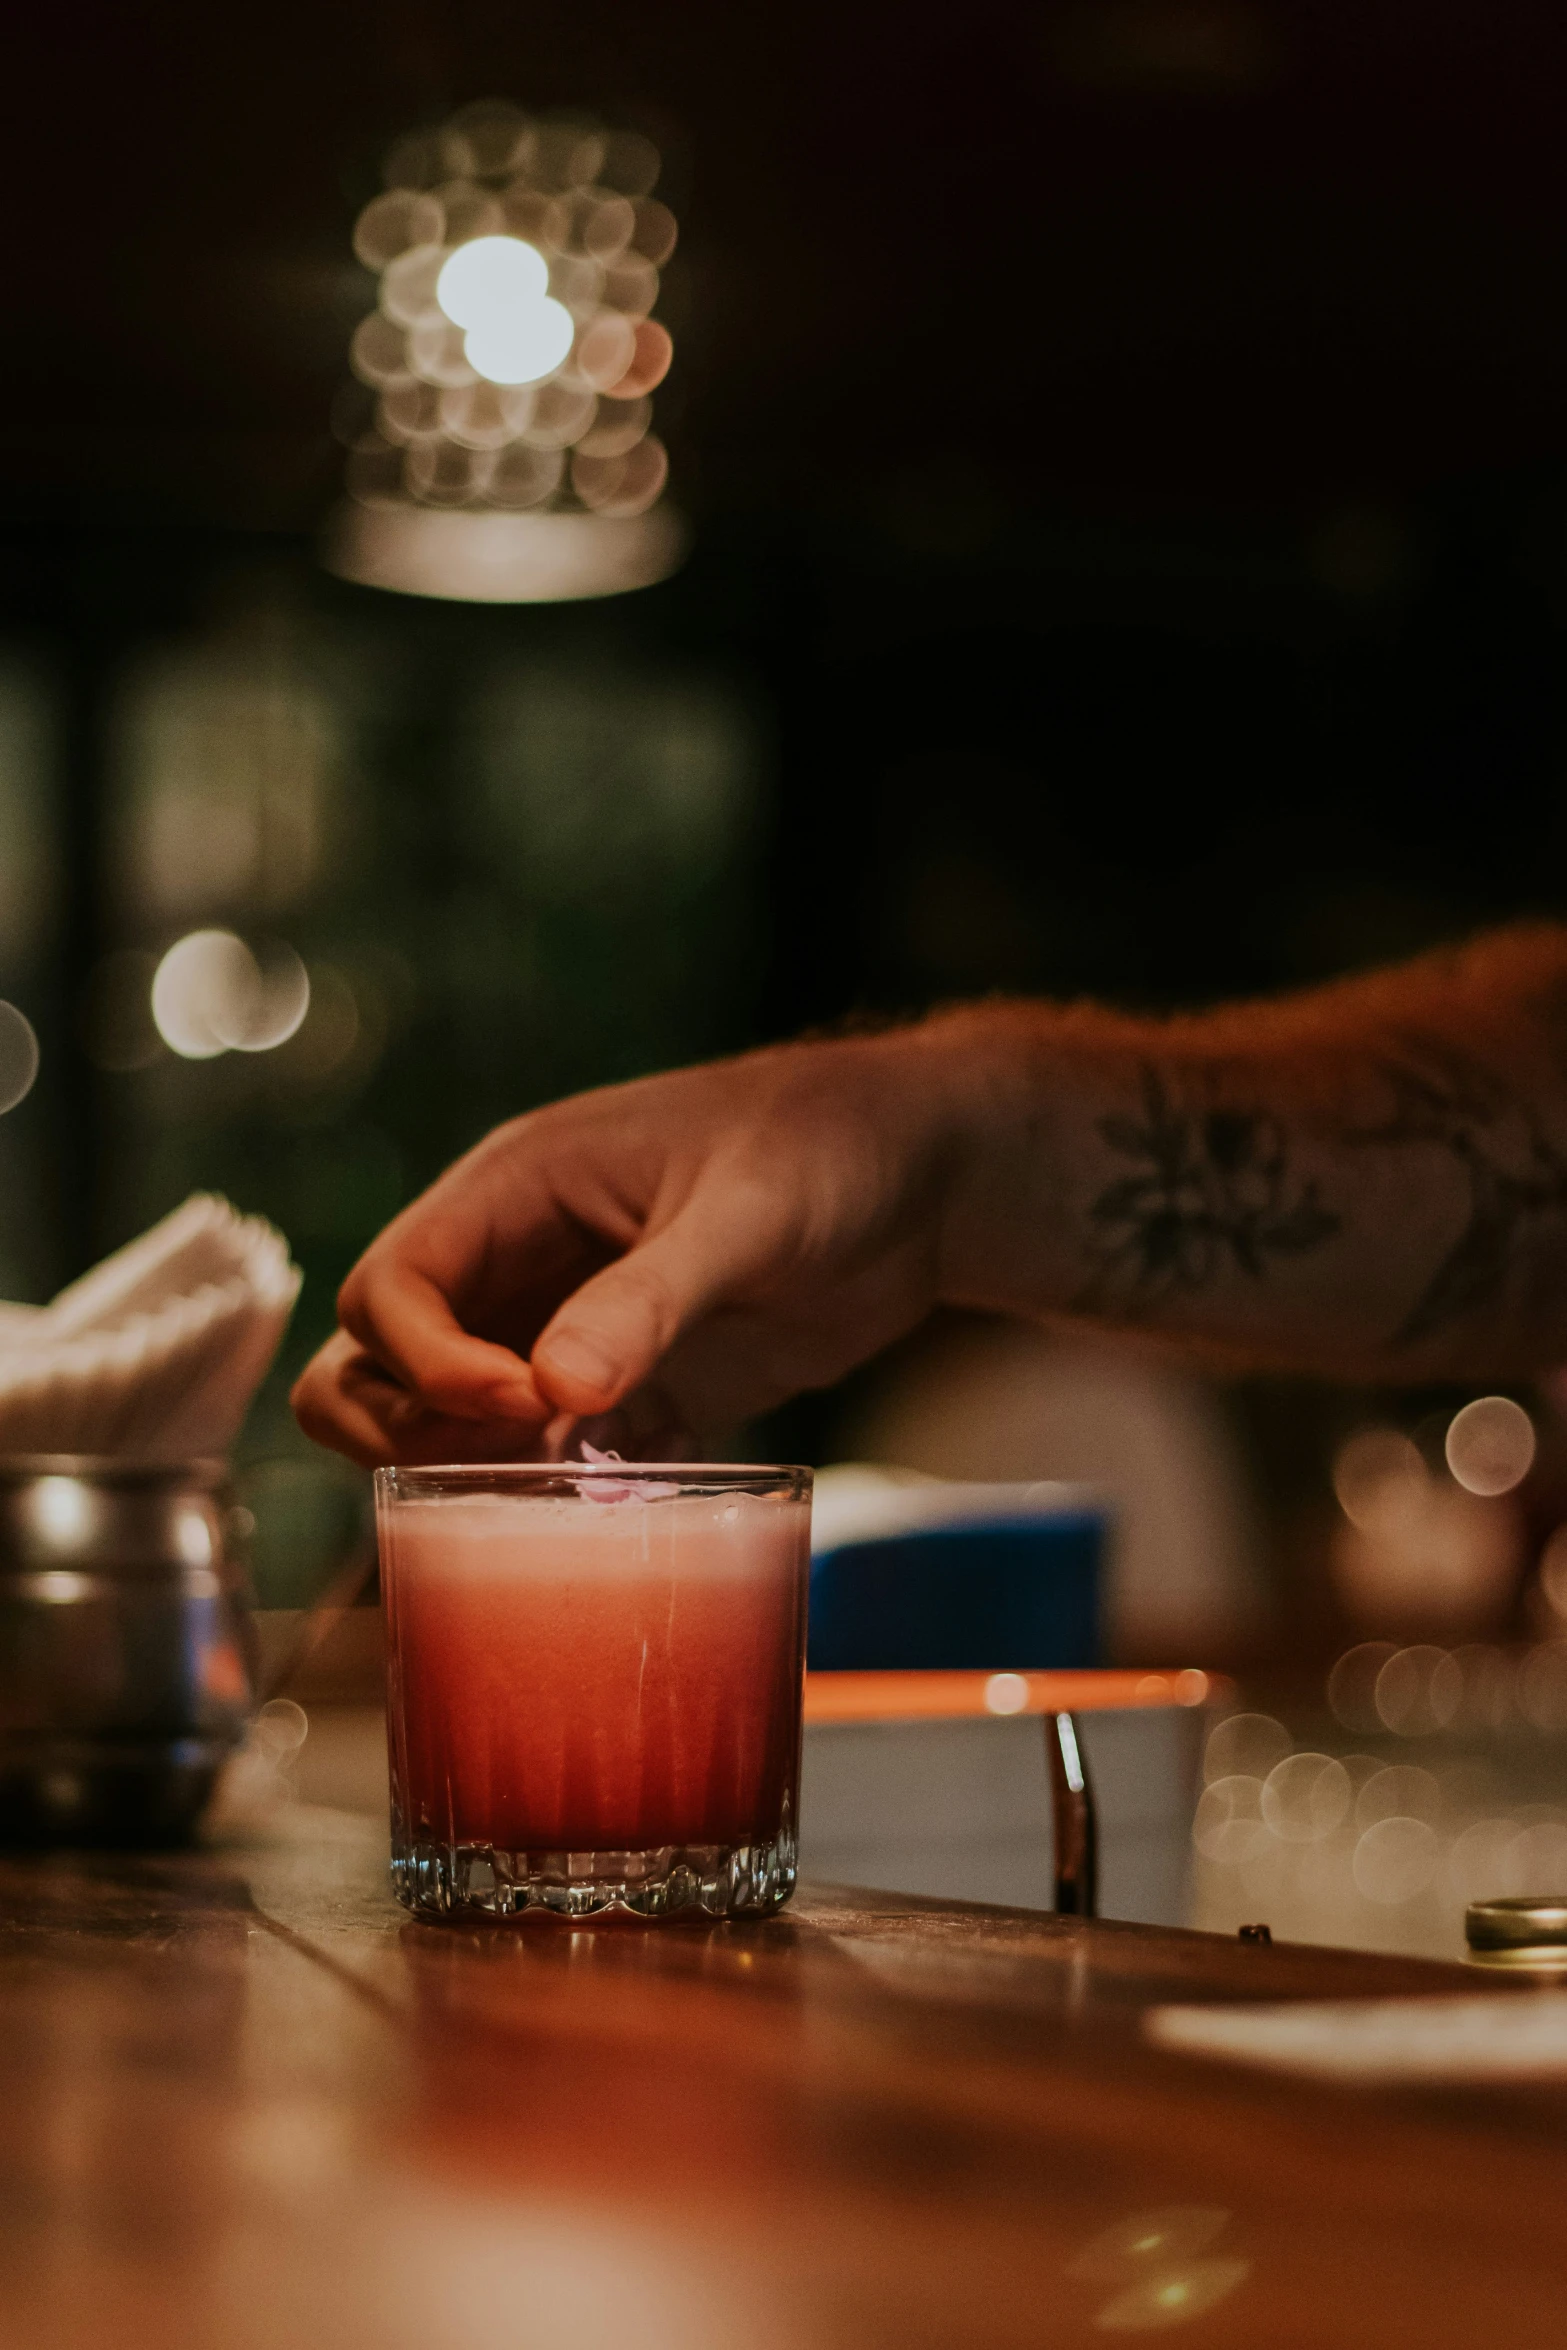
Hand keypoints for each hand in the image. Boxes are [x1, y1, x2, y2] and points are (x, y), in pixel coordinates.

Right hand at [291, 1028, 976, 1465]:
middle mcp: (518, 1261)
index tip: (522, 1405)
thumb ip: (649, 1298)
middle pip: (375, 1360)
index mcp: (516, 1189)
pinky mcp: (631, 1388)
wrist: (925, 1177)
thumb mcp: (745, 1213)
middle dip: (403, 1427)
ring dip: (471, 1473)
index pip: (392, 1286)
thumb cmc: (829, 1149)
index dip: (424, 1361)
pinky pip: (550, 1458)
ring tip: (561, 1498)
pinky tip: (632, 1507)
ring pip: (445, 1419)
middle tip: (506, 1465)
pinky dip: (563, 1495)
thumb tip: (554, 1394)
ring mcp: (566, 1330)